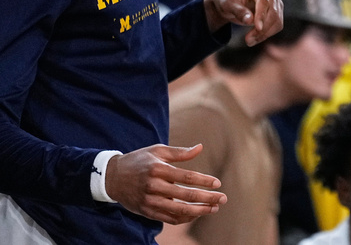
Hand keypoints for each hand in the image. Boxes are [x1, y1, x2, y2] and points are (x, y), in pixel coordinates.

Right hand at [105, 144, 225, 224]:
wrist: (111, 177)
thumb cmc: (139, 160)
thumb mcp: (157, 151)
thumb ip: (179, 152)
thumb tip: (200, 147)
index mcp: (158, 170)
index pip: (186, 177)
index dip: (203, 181)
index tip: (218, 183)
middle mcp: (153, 187)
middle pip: (185, 196)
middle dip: (207, 199)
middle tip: (223, 199)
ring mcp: (149, 201)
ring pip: (179, 211)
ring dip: (199, 211)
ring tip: (213, 208)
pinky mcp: (146, 211)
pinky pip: (169, 218)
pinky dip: (185, 218)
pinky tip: (196, 213)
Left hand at [203, 0, 282, 44]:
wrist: (229, 2)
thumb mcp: (227, 3)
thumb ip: (237, 10)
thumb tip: (250, 20)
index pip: (264, 0)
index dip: (262, 15)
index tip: (257, 28)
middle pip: (273, 11)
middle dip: (263, 28)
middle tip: (248, 41)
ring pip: (277, 19)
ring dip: (265, 33)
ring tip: (250, 41)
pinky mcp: (277, 9)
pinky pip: (277, 24)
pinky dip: (268, 34)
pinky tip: (256, 38)